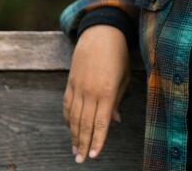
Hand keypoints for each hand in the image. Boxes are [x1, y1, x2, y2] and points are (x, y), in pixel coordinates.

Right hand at [62, 24, 130, 163]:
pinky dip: (67, 118)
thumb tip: (114, 121)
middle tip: (80, 160)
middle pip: (85, 124)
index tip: (94, 156)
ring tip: (74, 150)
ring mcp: (78, 87)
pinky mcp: (70, 81)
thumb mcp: (124, 77)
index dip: (97, 141)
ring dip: (73, 135)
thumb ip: (118, 100)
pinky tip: (69, 128)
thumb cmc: (118, 55)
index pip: (101, 123)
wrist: (100, 32)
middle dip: (83, 144)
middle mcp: (90, 92)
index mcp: (107, 92)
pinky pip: (67, 104)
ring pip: (73, 117)